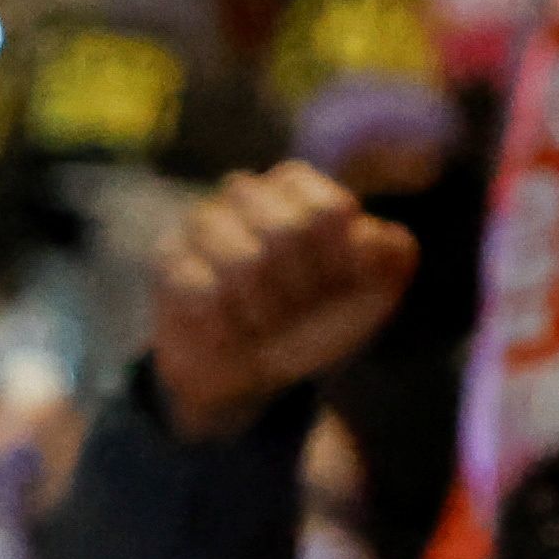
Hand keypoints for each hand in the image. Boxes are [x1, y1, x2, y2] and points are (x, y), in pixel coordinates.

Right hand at [147, 163, 418, 444]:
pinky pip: (203, 293)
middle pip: (288, 231)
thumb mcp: (375, 290)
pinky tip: (230, 335)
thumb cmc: (315, 320)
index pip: (329, 211)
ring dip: (263, 312)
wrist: (253, 373)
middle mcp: (245, 192)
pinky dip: (226, 328)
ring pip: (242, 263)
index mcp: (297, 185)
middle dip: (301, 290)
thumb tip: (366, 237)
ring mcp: (200, 224)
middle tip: (295, 312)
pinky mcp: (167, 262)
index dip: (338, 264)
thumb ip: (392, 253)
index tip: (335, 289)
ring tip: (261, 325)